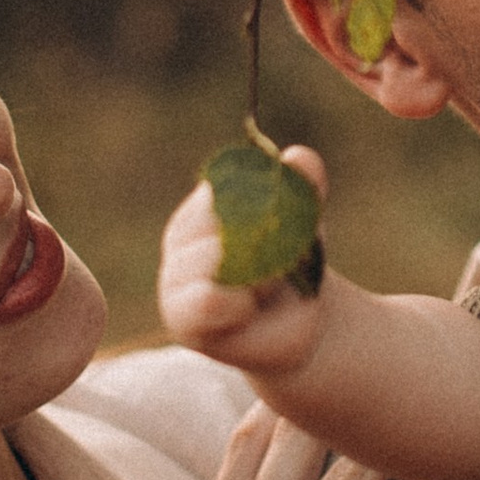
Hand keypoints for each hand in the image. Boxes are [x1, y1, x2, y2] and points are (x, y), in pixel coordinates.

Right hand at [158, 148, 331, 380]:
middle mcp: (180, 237)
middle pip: (225, 223)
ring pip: (220, 260)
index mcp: (204, 205)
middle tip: (281, 268)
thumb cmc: (296, 266)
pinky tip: (248, 310)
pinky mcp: (181, 318)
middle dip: (268, 246)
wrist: (298, 324)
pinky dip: (240, 304)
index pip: (231, 187)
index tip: (286, 230)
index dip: (269, 209)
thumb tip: (299, 155)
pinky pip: (209, 299)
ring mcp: (174, 277)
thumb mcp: (306, 222)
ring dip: (259, 278)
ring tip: (266, 290)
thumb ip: (304, 188)